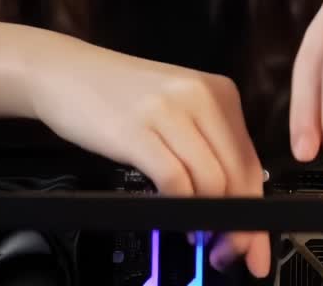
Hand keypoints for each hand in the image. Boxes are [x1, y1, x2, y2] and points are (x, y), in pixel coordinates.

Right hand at [25, 40, 271, 277]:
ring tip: (200, 236)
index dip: (257, 210)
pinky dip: (181, 209)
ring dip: (209, 220)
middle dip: (238, 223)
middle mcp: (200, 96)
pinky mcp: (137, 130)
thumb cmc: (117, 96)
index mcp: (219, 92)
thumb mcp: (175, 109)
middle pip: (238, 175)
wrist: (64, 71)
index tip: (257, 244)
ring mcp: (169, 111)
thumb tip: (234, 201)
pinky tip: (177, 219)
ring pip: (211, 181)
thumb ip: (207, 145)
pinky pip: (174, 180)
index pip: (251, 160)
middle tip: (230, 251)